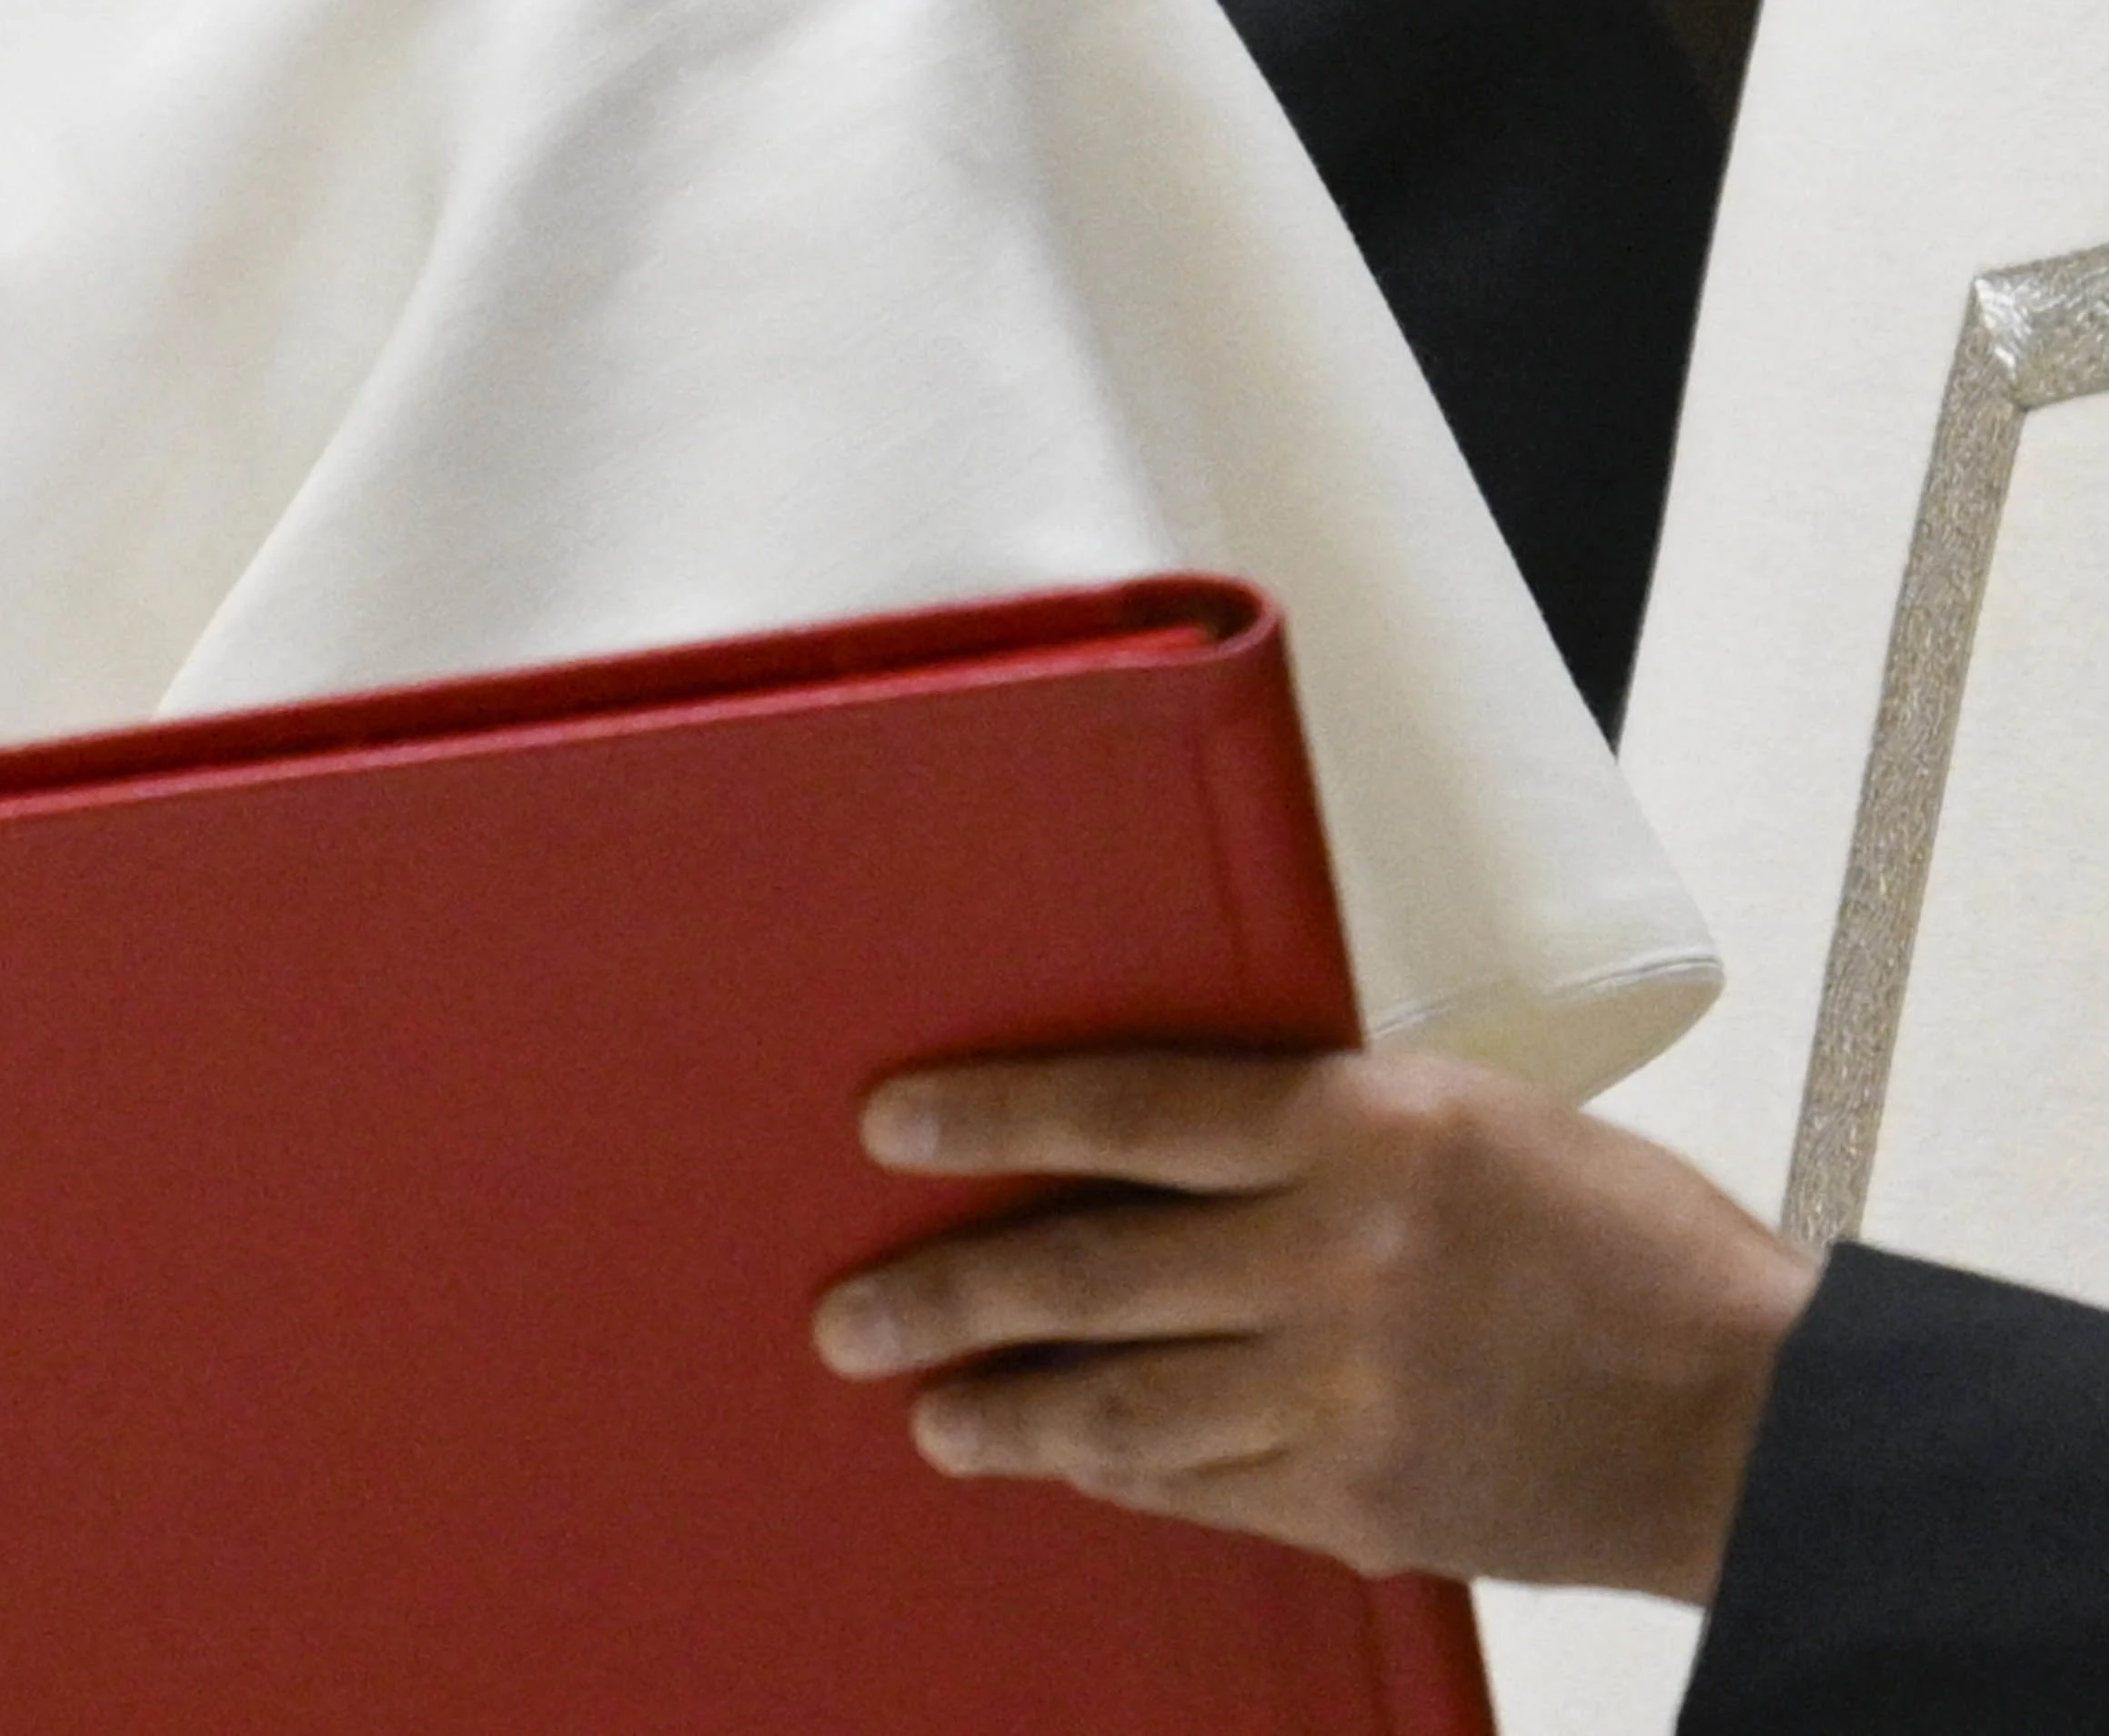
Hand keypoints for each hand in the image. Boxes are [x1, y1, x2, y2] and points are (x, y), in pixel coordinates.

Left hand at [809, 1044, 1822, 1598]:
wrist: (1765, 1420)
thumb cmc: (1637, 1247)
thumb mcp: (1484, 1122)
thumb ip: (1332, 1128)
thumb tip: (1172, 1138)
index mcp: (1367, 1127)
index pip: (1123, 1111)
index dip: (991, 1119)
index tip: (890, 1128)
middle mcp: (1334, 1254)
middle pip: (1083, 1270)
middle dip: (944, 1293)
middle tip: (845, 1317)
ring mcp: (1344, 1388)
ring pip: (1116, 1400)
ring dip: (1002, 1409)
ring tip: (925, 1412)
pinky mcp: (1365, 1498)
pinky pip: (1199, 1485)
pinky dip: (1119, 1474)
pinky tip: (1066, 1465)